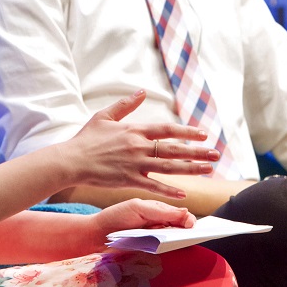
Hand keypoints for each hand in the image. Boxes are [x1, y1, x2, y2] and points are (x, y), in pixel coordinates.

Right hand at [59, 90, 219, 198]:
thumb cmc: (86, 138)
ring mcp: (135, 165)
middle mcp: (138, 147)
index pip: (167, 130)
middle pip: (174, 149)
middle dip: (197, 152)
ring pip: (169, 167)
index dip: (187, 132)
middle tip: (215, 153)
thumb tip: (141, 92)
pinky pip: (153, 186)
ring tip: (208, 169)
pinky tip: (184, 193)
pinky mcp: (128, 181)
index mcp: (135, 130)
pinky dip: (169, 190)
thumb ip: (125, 104)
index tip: (203, 134)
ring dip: (191, 169)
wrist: (71, 160)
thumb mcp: (105, 115)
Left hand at [87, 198, 195, 248]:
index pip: (179, 214)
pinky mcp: (150, 250)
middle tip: (191, 233)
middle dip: (188, 230)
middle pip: (180, 227)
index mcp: (158, 210)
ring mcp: (156, 238)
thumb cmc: (117, 216)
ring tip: (183, 241)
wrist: (98, 234)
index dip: (188, 219)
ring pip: (174, 239)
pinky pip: (164, 250)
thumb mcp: (138, 208)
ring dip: (179, 240)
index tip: (192, 224)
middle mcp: (160, 224)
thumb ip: (160, 211)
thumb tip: (186, 212)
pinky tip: (172, 248)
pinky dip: (169, 248)